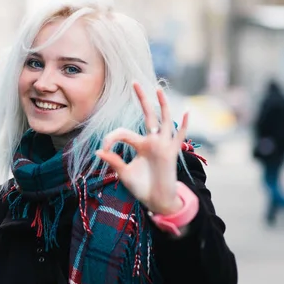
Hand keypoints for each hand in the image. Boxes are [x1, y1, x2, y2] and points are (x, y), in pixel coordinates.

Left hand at [95, 83, 187, 214]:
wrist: (156, 201)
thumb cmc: (141, 187)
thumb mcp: (123, 173)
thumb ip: (113, 161)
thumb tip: (97, 152)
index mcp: (140, 144)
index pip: (123, 132)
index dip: (110, 138)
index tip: (102, 150)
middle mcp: (152, 141)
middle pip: (147, 115)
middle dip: (141, 99)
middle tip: (134, 82)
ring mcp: (163, 145)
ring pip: (163, 120)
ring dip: (161, 105)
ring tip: (158, 89)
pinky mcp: (171, 153)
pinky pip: (179, 137)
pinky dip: (184, 125)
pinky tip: (186, 112)